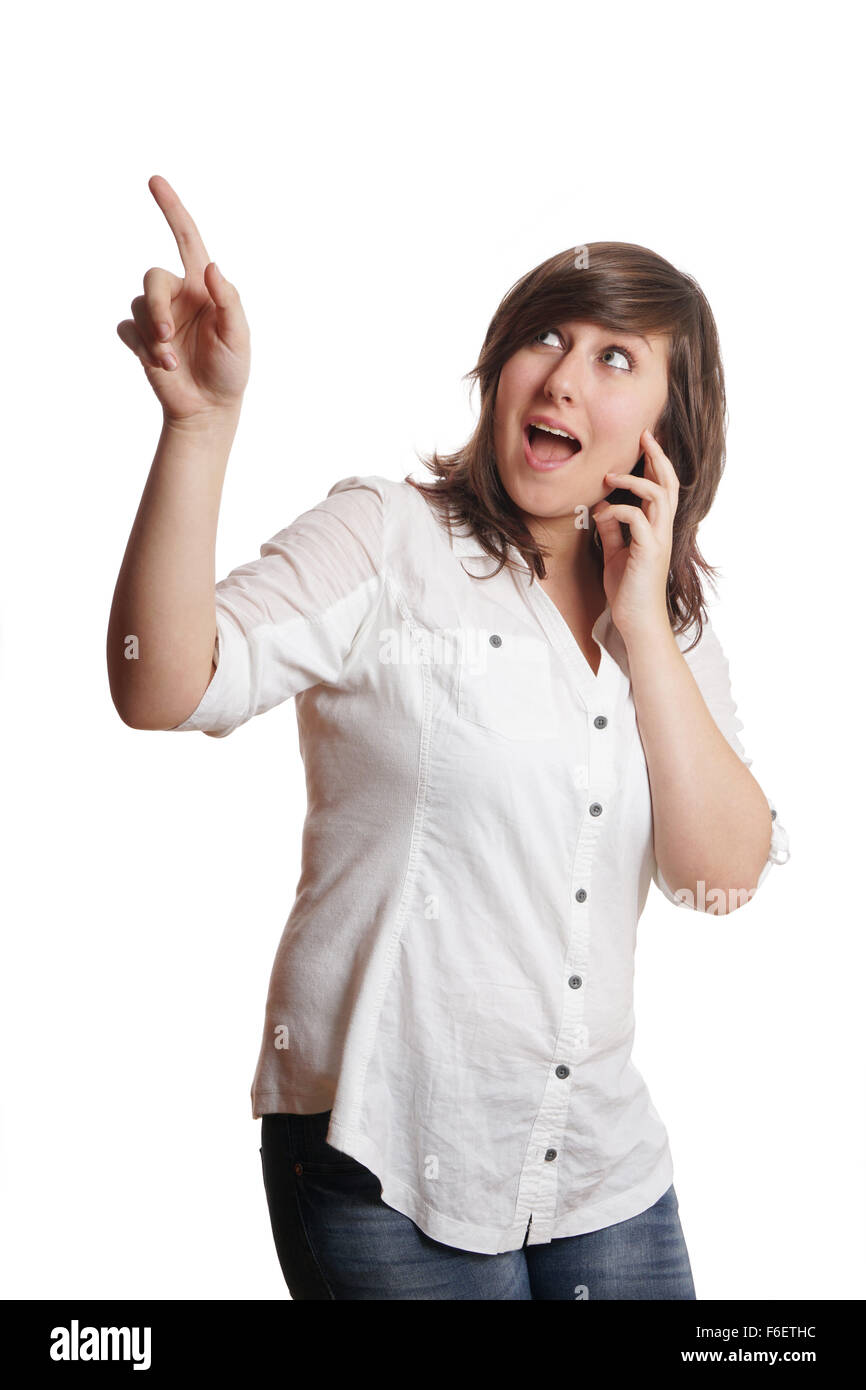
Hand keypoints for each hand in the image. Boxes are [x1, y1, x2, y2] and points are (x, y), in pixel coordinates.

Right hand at [116, 175, 250, 424]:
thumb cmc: (230, 370)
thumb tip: (212, 267)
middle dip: (155, 305)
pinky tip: (161, 366)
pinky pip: (128, 330)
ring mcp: (158, 318)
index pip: (186, 240)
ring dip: (154, 335)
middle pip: (152, 278)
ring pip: (138, 305)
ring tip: (171, 361)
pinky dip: (143, 348)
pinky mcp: (142, 340)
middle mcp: (178, 296)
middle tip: (167, 333)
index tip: (154, 180)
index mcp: (202, 287)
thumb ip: (228, 300)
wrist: (210, 408)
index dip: (172, 210)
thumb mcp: (238, 336)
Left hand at [591, 428, 679, 642]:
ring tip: (611, 477)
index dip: (656, 463)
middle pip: (669, 484)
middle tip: (643, 435)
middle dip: (657, 457)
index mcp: (657, 528)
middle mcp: (663, 530)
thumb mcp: (615, 553)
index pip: (663, 488)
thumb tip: (602, 508)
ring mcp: (659, 540)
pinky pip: (636, 520)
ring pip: (659, 496)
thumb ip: (612, 530)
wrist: (635, 621)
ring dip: (635, 481)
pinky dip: (618, 511)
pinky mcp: (648, 552)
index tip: (644, 442)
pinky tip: (603, 515)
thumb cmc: (627, 590)